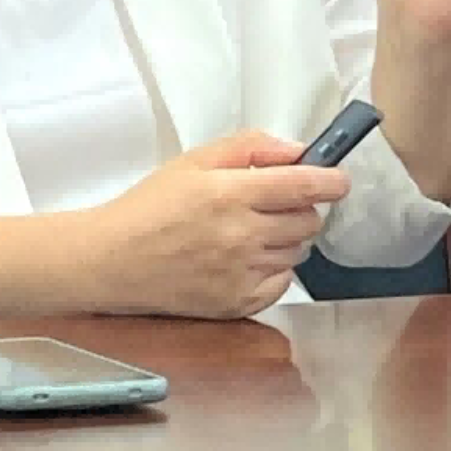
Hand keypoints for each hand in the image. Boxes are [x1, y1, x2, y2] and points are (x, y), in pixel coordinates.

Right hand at [88, 132, 350, 318]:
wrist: (114, 261)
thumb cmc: (150, 206)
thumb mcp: (193, 161)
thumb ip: (248, 147)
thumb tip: (296, 150)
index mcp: (231, 194)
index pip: (304, 186)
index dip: (330, 181)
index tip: (337, 180)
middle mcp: (243, 236)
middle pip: (308, 221)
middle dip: (300, 208)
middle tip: (272, 203)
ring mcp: (243, 273)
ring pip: (298, 252)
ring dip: (286, 238)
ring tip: (250, 231)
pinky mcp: (240, 303)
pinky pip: (282, 283)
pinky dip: (273, 269)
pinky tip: (245, 258)